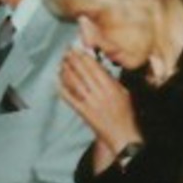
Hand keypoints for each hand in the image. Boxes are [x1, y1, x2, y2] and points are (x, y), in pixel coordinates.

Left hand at [57, 42, 141, 160]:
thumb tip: (100, 68)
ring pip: (73, 82)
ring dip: (66, 71)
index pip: (94, 67)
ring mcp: (89, 102)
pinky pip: (69, 97)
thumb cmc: (125, 114)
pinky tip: (57, 81)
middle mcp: (99, 93)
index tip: (77, 48)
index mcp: (111, 87)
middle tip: (66, 51)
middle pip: (82, 72)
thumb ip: (112, 80)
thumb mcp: (124, 93)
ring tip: (61, 63)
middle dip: (72, 60)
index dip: (83, 56)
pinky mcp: (82, 111)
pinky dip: (62, 88)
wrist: (121, 134)